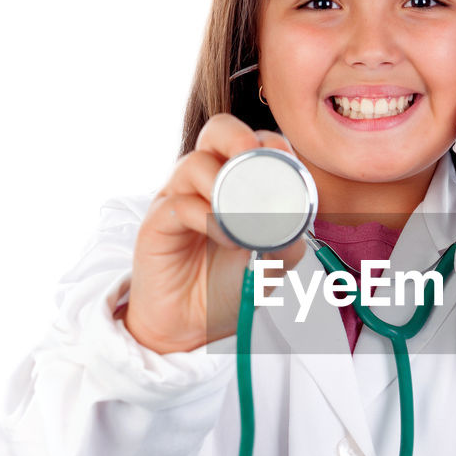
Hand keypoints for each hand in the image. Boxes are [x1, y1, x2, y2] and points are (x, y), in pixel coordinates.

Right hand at [124, 116, 297, 353]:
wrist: (192, 325)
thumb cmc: (227, 285)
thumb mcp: (273, 262)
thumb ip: (288, 238)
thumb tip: (297, 216)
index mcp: (236, 181)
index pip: (252, 141)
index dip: (272, 143)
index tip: (290, 161)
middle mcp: (206, 181)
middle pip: (217, 131)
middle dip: (239, 138)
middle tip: (254, 158)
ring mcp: (179, 197)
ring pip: (195, 164)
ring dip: (224, 186)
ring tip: (243, 221)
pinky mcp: (158, 221)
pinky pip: (181, 204)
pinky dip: (209, 218)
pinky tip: (227, 239)